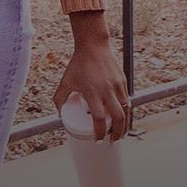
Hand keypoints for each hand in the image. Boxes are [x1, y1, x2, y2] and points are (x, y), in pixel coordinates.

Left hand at [52, 14, 131, 139]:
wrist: (94, 46)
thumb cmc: (78, 64)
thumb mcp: (66, 81)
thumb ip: (60, 98)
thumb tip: (59, 114)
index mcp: (92, 92)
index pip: (98, 118)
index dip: (99, 132)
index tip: (97, 140)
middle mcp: (107, 90)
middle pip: (117, 118)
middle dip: (116, 133)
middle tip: (111, 141)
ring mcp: (117, 86)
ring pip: (126, 110)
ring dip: (124, 125)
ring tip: (120, 134)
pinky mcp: (123, 81)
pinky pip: (127, 101)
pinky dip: (126, 112)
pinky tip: (123, 119)